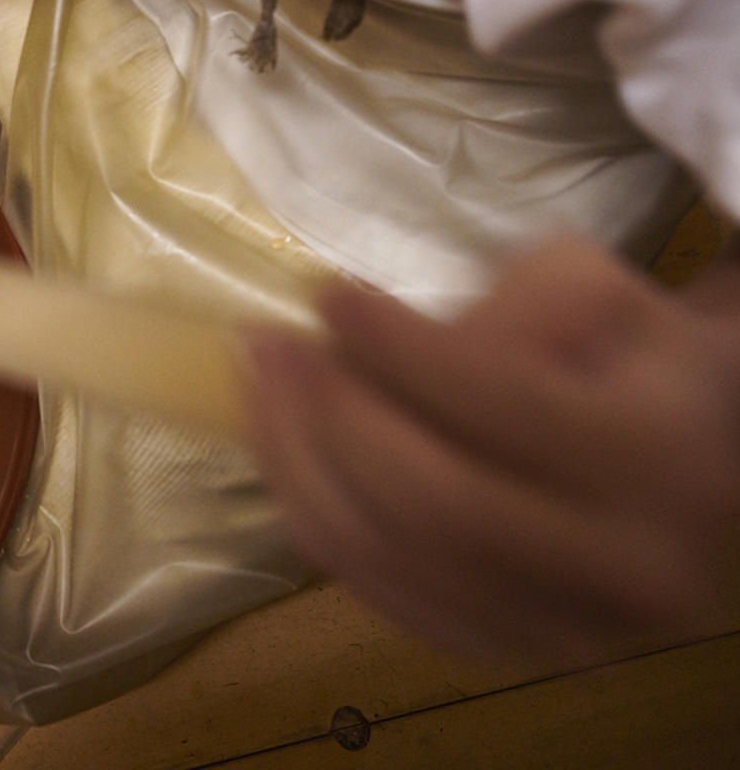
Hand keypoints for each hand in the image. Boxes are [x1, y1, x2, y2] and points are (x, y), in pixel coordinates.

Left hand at [245, 236, 739, 659]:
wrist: (676, 450)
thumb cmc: (617, 351)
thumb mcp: (586, 288)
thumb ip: (502, 306)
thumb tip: (379, 343)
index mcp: (660, 458)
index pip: (501, 403)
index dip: (398, 347)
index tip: (324, 291)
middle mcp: (626, 566)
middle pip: (434, 499)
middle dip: (329, 413)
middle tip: (272, 344)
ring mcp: (563, 628)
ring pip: (386, 553)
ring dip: (295, 460)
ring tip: (261, 382)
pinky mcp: (500, 648)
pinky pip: (373, 590)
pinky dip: (310, 513)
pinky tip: (282, 448)